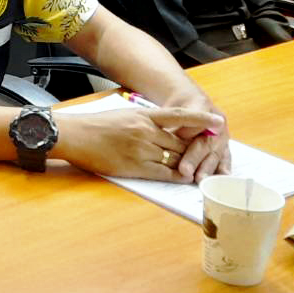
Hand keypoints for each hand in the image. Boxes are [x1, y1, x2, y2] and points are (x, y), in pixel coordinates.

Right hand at [53, 106, 224, 182]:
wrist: (74, 136)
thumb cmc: (97, 126)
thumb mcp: (124, 115)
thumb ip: (146, 122)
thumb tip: (166, 132)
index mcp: (143, 115)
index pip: (180, 116)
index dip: (201, 119)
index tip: (219, 122)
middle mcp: (146, 131)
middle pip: (180, 141)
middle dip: (195, 149)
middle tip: (209, 155)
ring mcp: (141, 149)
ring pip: (175, 157)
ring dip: (188, 164)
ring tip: (200, 169)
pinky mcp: (134, 166)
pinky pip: (163, 173)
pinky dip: (177, 176)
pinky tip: (184, 178)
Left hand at [161, 90, 230, 179]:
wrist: (192, 103)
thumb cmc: (179, 108)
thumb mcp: (172, 110)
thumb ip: (172, 124)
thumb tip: (168, 138)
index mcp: (203, 108)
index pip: (194, 122)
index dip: (186, 134)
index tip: (176, 144)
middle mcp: (216, 123)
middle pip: (205, 142)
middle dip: (194, 157)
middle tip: (184, 170)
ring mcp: (222, 137)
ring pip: (215, 153)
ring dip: (208, 167)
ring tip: (200, 179)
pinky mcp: (224, 148)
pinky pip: (225, 159)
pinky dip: (223, 168)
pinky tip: (223, 176)